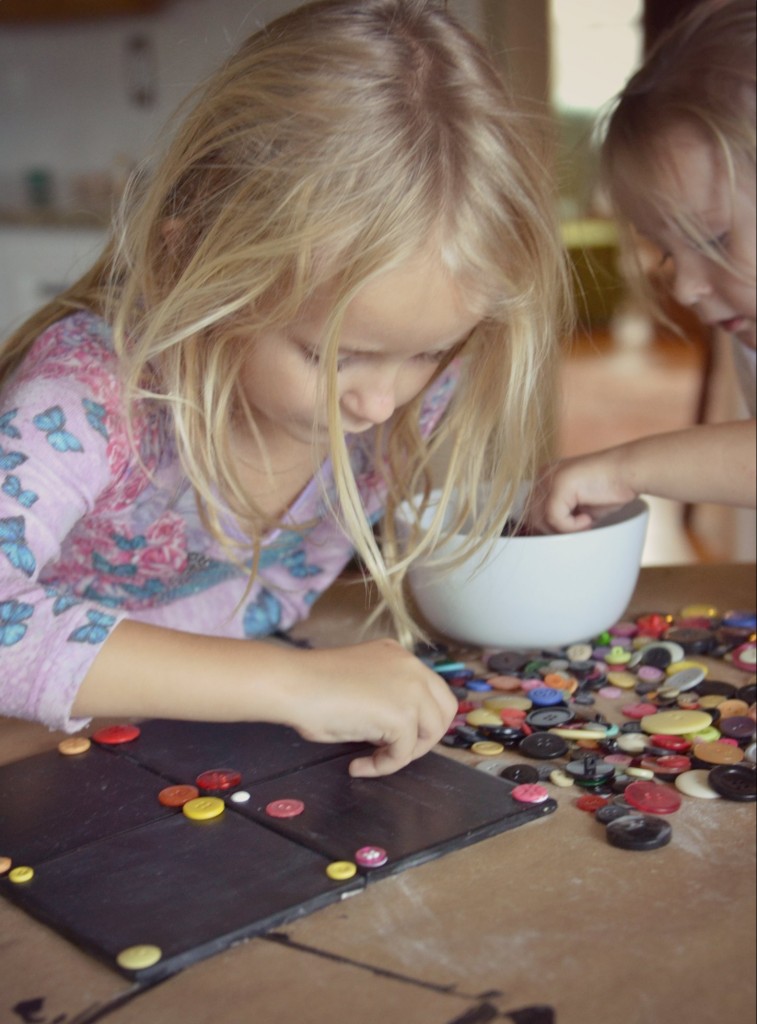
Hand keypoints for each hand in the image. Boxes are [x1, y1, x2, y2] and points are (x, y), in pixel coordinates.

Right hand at [281, 639, 457, 777]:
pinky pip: (403, 753)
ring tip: (372, 758)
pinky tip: (358, 765)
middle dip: (424, 737)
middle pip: (444, 710)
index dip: (420, 718)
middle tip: (393, 751)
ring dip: (403, 753)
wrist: (294, 685)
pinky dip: (382, 766)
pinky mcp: (403, 716)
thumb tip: (394, 729)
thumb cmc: (311, 686)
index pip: (432, 690)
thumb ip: (385, 695)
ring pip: (430, 734)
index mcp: (400, 656)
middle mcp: (412, 667)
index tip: (394, 735)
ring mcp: (411, 690)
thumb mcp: (361, 682)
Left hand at [527, 451, 638, 533]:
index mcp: (544, 477)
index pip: (530, 511)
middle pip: (532, 517)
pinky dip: (573, 526)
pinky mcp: (560, 485)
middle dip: (554, 531)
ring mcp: (550, 478)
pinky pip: (556, 519)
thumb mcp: (578, 505)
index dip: (546, 528)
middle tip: (578, 530)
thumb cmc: (610, 489)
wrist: (631, 471)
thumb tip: (546, 537)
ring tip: (585, 525)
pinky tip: (589, 518)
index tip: (567, 533)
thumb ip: (559, 515)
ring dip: (564, 530)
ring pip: (541, 520)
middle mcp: (543, 475)